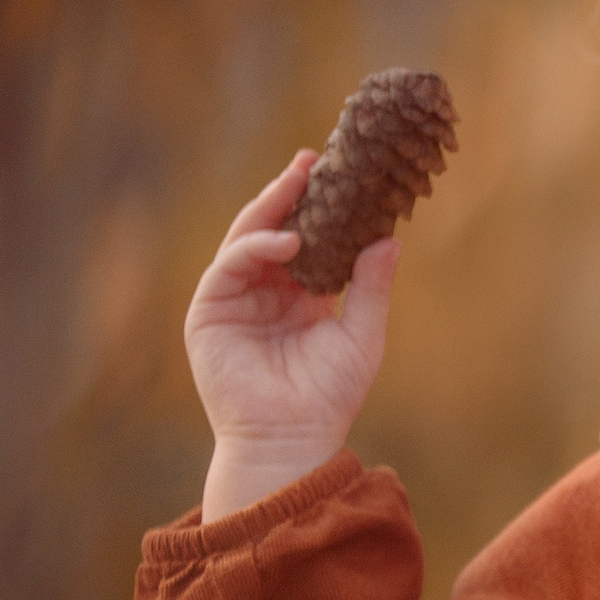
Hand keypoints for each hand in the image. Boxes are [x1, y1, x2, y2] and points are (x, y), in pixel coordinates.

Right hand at [185, 150, 398, 515]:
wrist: (292, 439)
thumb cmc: (328, 396)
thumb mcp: (362, 335)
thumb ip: (371, 287)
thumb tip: (390, 239)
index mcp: (299, 295)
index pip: (308, 238)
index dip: (320, 207)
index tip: (342, 174)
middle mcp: (264, 292)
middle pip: (273, 228)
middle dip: (291, 192)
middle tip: (313, 159)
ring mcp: (234, 300)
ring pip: (247, 237)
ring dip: (272, 207)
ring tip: (302, 183)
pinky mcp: (209, 312)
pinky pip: (229, 266)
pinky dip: (256, 246)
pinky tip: (288, 240)